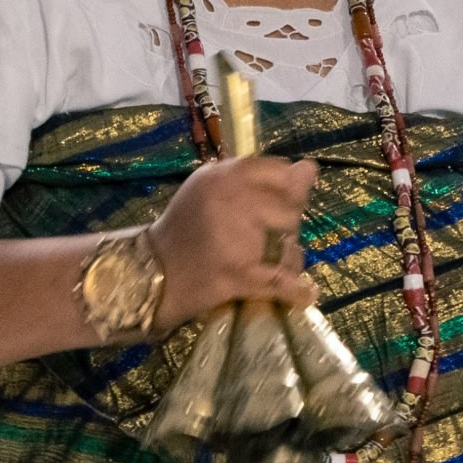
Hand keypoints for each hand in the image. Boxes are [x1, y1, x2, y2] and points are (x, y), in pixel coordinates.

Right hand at [146, 155, 319, 329]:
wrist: (152, 270)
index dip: (287, 190)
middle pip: (290, 209)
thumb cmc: (185, 225)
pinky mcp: (239, 276)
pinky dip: (296, 290)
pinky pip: (281, 281)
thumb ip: (259, 176)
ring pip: (290, 246)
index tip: (274, 203)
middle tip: (267, 237)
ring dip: (288, 257)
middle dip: (286, 225)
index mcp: (224, 176)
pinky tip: (304, 293)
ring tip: (271, 262)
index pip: (281, 173)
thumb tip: (310, 169)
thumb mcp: (211, 187)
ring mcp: (237, 241)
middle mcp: (232, 202)